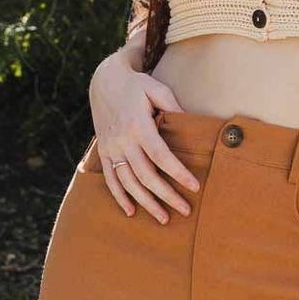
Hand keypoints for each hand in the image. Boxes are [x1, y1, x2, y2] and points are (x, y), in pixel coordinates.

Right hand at [89, 53, 200, 222]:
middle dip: (167, 195)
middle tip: (186, 210)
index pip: (160, 156)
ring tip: (164, 218)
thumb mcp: (157, 88)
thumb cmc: (137, 85)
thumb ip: (173, 106)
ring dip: (146, 202)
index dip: (177, 173)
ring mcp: (111, 148)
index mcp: (138, 125)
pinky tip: (131, 211)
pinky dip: (119, 197)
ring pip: (128, 182)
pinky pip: (110, 179)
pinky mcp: (104, 152)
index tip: (194, 187)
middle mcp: (123, 140)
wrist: (104, 81)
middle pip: (146, 175)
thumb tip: (190, 124)